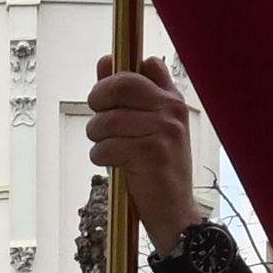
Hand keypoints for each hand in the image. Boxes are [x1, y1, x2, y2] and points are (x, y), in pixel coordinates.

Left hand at [80, 56, 200, 238]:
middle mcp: (172, 109)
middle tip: (98, 122)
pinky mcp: (151, 152)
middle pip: (120, 84)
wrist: (175, 212)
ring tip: (109, 151)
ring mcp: (164, 129)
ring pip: (107, 119)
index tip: (110, 99)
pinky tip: (116, 167)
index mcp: (173, 99)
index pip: (144, 65)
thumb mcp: (146, 127)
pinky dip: (101, 158)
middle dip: (98, 100)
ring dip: (97, 138)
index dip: (117, 78)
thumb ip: (127, 95)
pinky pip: (106, 146)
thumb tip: (105, 60)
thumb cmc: (155, 169)